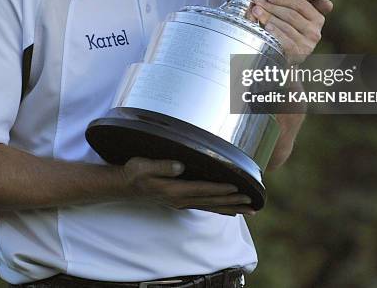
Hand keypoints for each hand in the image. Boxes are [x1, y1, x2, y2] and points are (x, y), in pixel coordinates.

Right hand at [120, 157, 254, 215]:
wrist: (124, 185)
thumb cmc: (134, 173)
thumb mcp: (144, 166)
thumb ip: (162, 166)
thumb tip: (180, 167)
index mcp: (175, 190)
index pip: (204, 190)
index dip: (221, 189)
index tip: (239, 188)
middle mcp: (181, 199)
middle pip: (212, 201)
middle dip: (233, 201)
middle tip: (252, 203)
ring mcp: (182, 202)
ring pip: (211, 206)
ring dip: (231, 208)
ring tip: (249, 210)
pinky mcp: (181, 200)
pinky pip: (205, 206)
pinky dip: (220, 208)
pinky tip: (230, 210)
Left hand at [251, 0, 332, 61]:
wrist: (286, 56)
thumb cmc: (290, 31)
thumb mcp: (298, 16)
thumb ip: (300, 1)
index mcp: (318, 18)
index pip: (301, 4)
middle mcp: (315, 31)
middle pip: (291, 14)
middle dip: (272, 6)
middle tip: (258, 0)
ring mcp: (307, 44)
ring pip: (286, 26)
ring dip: (269, 16)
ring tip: (256, 10)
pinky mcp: (297, 53)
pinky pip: (285, 40)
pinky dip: (274, 31)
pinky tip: (266, 26)